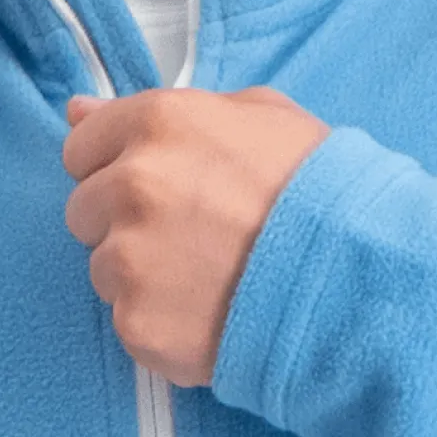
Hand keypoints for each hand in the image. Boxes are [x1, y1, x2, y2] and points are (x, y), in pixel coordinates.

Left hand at [61, 86, 331, 387]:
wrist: (358, 282)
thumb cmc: (322, 195)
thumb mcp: (261, 118)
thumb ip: (165, 111)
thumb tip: (78, 110)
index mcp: (159, 125)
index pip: (83, 145)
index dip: (117, 168)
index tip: (156, 190)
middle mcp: (132, 186)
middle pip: (84, 210)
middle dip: (125, 223)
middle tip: (191, 239)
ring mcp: (130, 260)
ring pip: (103, 270)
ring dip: (143, 277)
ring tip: (209, 281)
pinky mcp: (138, 324)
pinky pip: (128, 323)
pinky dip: (161, 325)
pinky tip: (210, 316)